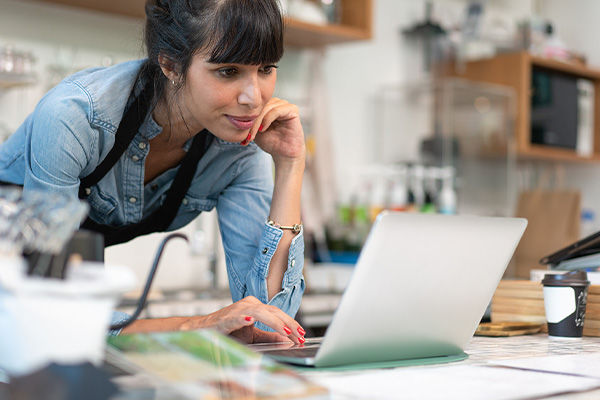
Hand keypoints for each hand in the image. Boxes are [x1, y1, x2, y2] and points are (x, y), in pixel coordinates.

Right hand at [180, 296, 305, 343]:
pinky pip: (236, 316)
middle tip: (300, 335)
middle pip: (273, 311)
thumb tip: (287, 338)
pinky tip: (249, 321)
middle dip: (289, 324)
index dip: (291, 323)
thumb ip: (269, 335)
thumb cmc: (228, 331)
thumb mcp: (252, 335)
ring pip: (260, 312)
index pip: (278, 313)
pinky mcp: (225, 318)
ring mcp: (237, 309)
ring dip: (275, 322)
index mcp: (255, 306)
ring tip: (286, 331)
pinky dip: (243, 318)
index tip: (302, 334)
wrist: (202, 330)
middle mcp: (248, 304)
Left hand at [245, 98, 305, 167]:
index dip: (246, 118)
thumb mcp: (254, 130)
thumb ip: (247, 120)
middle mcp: (277, 102)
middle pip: (259, 106)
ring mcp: (285, 105)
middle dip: (251, 121)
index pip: (254, 105)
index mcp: (268, 105)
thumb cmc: (270, 142)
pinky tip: (263, 129)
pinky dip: (267, 119)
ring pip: (266, 108)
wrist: (283, 154)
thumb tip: (233, 115)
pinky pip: (276, 110)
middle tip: (247, 135)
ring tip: (253, 134)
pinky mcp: (292, 110)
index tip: (242, 134)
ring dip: (257, 122)